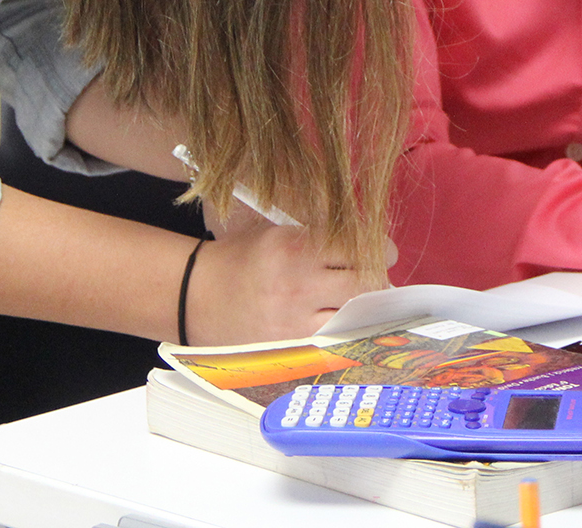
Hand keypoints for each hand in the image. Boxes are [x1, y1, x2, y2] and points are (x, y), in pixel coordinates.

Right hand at [181, 216, 392, 345]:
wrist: (196, 296)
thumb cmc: (238, 261)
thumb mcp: (276, 234)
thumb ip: (319, 239)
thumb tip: (367, 245)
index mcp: (292, 247)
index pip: (355, 246)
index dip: (379, 250)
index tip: (385, 252)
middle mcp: (296, 284)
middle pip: (363, 282)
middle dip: (376, 280)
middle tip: (376, 278)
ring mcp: (294, 320)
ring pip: (353, 316)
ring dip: (363, 309)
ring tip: (360, 303)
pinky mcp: (290, 346)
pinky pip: (332, 341)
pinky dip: (343, 332)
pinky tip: (342, 325)